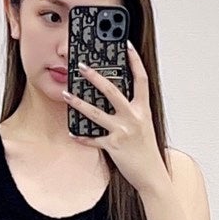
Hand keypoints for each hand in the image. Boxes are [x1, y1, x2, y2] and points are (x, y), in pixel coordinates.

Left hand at [58, 42, 169, 198]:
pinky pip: (93, 139)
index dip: (134, 60)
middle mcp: (134, 118)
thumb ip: (132, 110)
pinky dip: (81, 136)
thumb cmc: (147, 150)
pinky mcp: (113, 147)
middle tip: (81, 66)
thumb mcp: (144, 125)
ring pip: (96, 113)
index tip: (125, 45)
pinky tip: (72, 132)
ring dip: (78, 103)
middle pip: (112, 91)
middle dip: (95, 77)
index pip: (141, 79)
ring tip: (66, 94)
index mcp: (144, 109)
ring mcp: (123, 132)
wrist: (152, 175)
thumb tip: (115, 97)